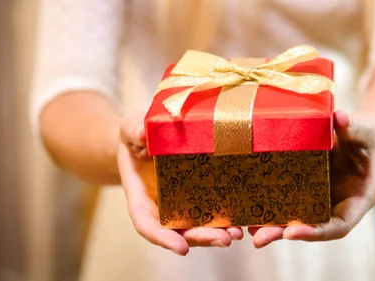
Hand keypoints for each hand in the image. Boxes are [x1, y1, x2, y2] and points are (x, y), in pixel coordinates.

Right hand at [117, 111, 243, 254]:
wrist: (149, 133)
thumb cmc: (136, 132)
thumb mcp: (131, 127)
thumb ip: (134, 130)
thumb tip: (141, 133)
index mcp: (141, 197)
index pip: (148, 225)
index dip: (163, 238)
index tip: (181, 248)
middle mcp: (161, 207)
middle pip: (179, 231)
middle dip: (202, 238)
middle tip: (225, 239)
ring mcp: (181, 204)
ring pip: (198, 226)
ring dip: (217, 233)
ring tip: (237, 233)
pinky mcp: (199, 195)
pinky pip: (211, 210)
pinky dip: (226, 217)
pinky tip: (243, 218)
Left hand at [249, 110, 374, 246]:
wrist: (367, 134)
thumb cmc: (370, 135)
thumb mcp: (365, 131)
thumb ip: (352, 127)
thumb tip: (339, 117)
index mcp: (359, 199)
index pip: (339, 225)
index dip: (316, 231)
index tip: (292, 232)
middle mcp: (340, 204)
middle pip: (313, 227)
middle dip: (285, 233)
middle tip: (258, 238)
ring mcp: (324, 198)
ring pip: (299, 218)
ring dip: (275, 225)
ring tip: (249, 231)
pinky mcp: (310, 188)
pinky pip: (291, 200)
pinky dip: (273, 205)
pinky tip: (251, 208)